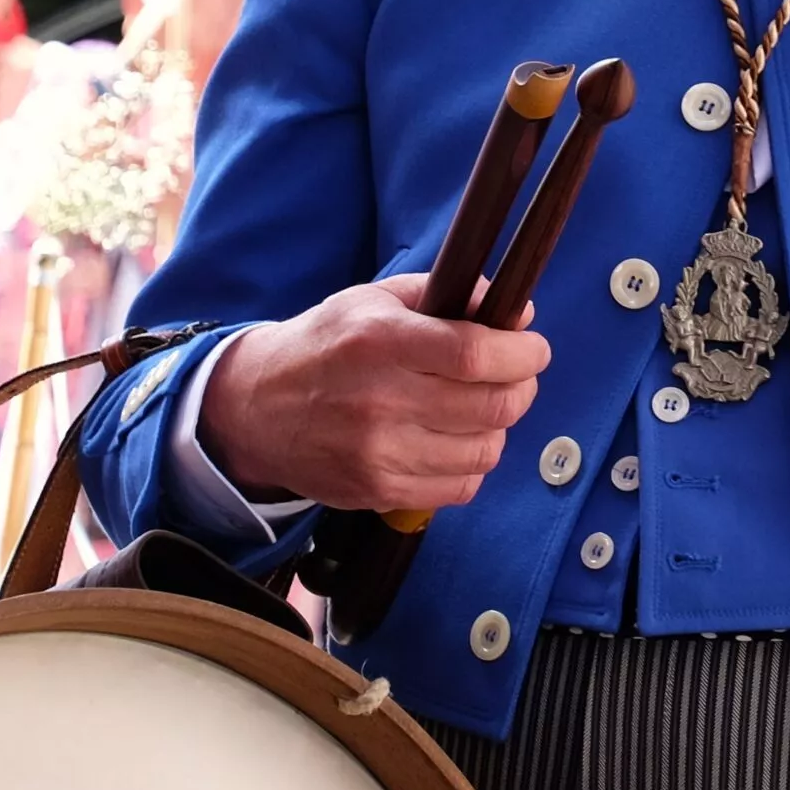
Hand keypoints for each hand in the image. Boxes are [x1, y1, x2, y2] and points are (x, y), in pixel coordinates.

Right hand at [199, 275, 549, 515]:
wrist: (256, 409)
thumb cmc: (325, 345)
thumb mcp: (378, 300)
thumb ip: (450, 296)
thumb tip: (517, 311)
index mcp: (382, 342)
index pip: (476, 353)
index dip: (522, 353)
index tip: (533, 347)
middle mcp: (381, 401)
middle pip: (491, 406)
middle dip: (522, 388)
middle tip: (517, 376)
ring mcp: (378, 454)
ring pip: (484, 450)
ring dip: (498, 427)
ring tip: (481, 407)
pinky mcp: (376, 492)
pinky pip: (460, 487)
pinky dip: (472, 464)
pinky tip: (455, 441)